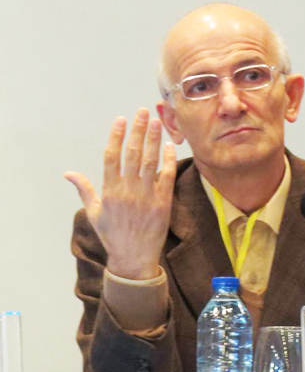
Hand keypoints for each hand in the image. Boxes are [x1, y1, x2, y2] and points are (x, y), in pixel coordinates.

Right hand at [65, 110, 176, 280]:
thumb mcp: (94, 213)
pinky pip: (167, 177)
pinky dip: (168, 161)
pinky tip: (169, 146)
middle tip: (142, 112)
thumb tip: (69, 173)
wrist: (134, 258)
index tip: (121, 120)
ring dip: (153, 140)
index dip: (117, 136)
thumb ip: (85, 190)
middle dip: (138, 131)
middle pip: (132, 154)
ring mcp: (146, 196)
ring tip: (157, 122)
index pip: (112, 157)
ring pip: (150, 162)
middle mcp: (128, 191)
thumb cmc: (112, 236)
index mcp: (110, 191)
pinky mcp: (163, 203)